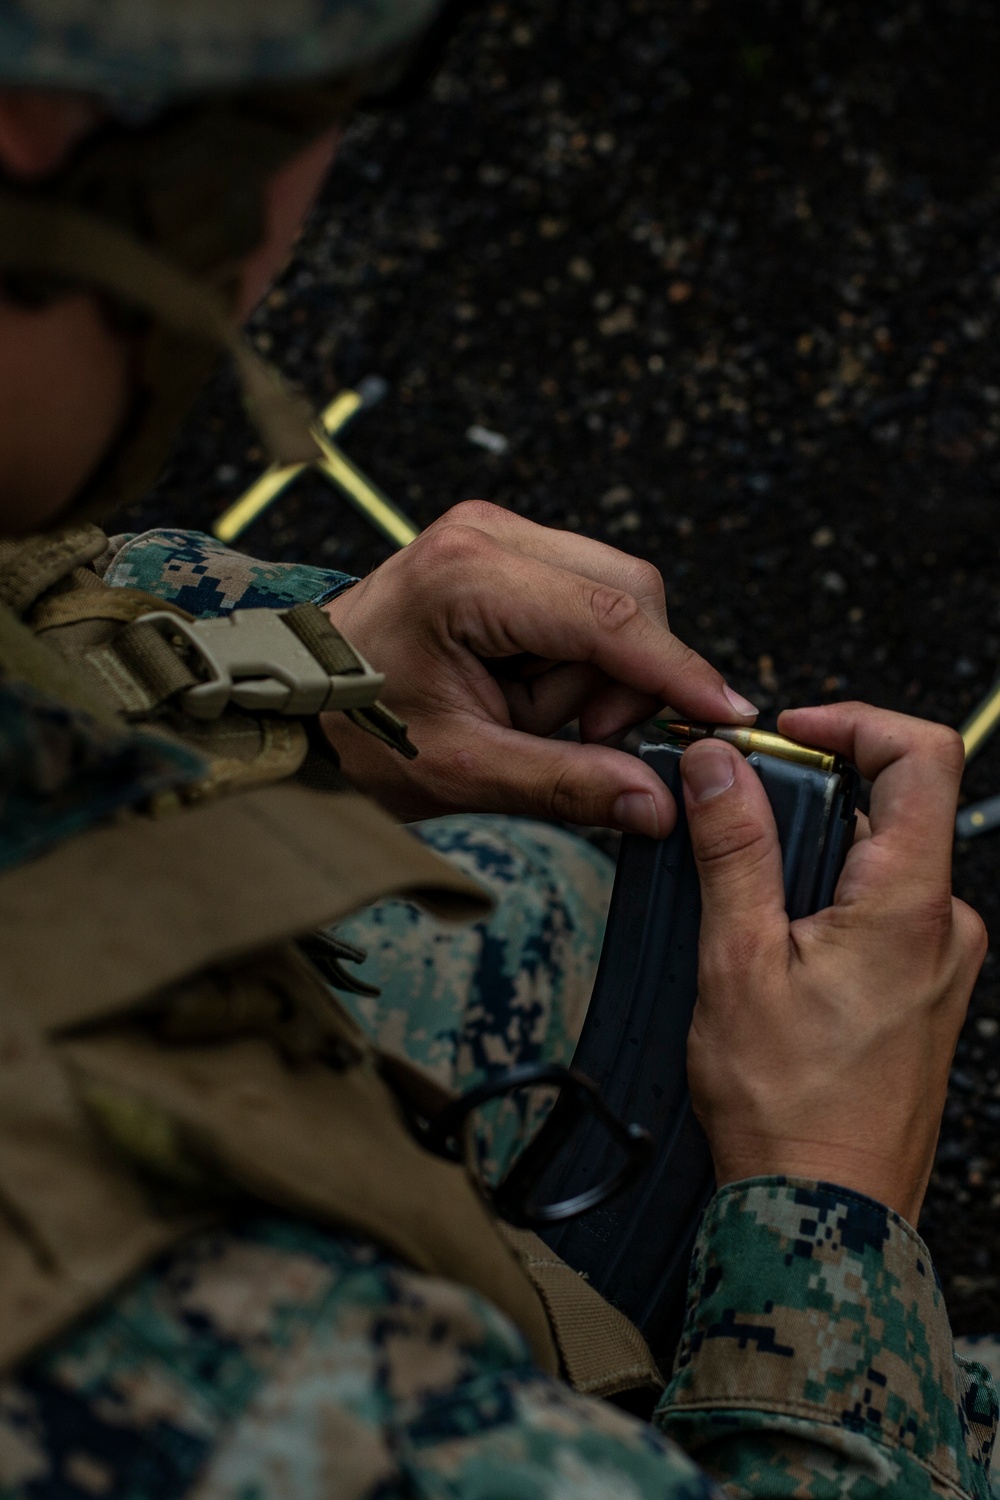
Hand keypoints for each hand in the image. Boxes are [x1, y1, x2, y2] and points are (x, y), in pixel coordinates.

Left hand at [321, 501, 756, 835]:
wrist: (296, 700)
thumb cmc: (358, 730)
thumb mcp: (460, 771)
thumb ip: (564, 785)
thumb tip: (659, 805)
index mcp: (467, 576)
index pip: (610, 618)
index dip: (679, 672)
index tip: (729, 718)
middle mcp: (487, 531)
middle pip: (628, 594)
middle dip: (622, 678)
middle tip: (568, 736)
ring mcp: (494, 530)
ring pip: (614, 597)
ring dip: (592, 672)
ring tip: (522, 716)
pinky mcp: (502, 548)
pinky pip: (584, 598)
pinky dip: (573, 656)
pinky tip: (522, 689)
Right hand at [681, 702, 986, 1224]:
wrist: (823, 1213)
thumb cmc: (787, 1105)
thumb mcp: (738, 959)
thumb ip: (735, 847)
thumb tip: (723, 762)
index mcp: (910, 904)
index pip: (922, 754)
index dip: (854, 720)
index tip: (788, 733)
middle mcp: (943, 926)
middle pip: (890, 806)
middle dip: (808, 800)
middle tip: (734, 825)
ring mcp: (940, 963)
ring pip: (877, 863)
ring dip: (809, 860)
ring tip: (742, 912)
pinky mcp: (922, 992)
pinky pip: (879, 914)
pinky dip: (824, 905)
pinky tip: (772, 953)